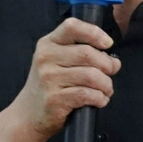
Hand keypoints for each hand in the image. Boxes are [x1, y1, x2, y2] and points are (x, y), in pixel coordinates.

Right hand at [11, 17, 119, 138]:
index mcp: (48, 44)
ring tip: (105, 90)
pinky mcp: (54, 99)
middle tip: (110, 74)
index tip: (108, 44)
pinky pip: (87, 94)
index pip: (72, 26)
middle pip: (87, 53)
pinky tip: (99, 100)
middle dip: (107, 65)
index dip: (94, 33)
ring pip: (90, 75)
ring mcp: (48, 79)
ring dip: (106, 84)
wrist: (28, 114)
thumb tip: (114, 61)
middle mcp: (46, 58)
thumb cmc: (49, 86)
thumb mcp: (57, 62)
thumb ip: (82, 55)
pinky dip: (100, 98)